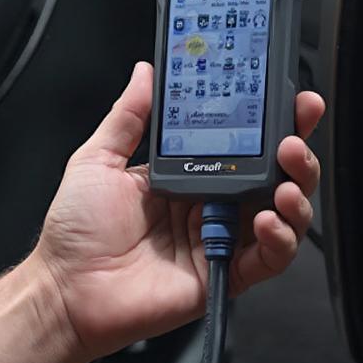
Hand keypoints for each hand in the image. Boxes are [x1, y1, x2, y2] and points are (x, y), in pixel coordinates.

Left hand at [31, 62, 322, 361]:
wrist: (66, 289)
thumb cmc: (76, 230)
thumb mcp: (99, 159)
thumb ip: (129, 115)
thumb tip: (146, 73)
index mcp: (186, 172)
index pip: (239, 141)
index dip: (267, 120)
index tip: (284, 96)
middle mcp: (209, 202)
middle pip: (271, 174)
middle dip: (295, 150)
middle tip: (295, 135)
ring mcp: (219, 238)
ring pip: (281, 214)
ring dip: (296, 193)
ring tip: (286, 180)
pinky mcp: (224, 273)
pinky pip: (267, 259)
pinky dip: (278, 240)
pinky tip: (267, 222)